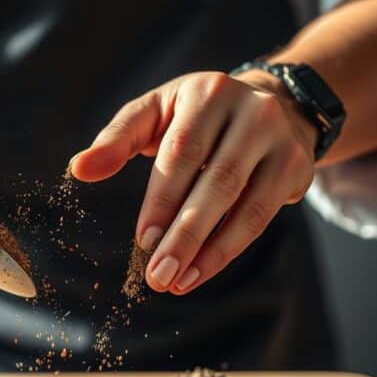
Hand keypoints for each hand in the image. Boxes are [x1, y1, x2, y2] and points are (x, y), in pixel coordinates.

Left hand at [70, 71, 316, 294]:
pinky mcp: (297, 167)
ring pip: (246, 206)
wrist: (276, 104)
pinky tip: (199, 272)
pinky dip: (228, 249)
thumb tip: (80, 169)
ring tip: (177, 283)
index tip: (143, 240)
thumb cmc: (198, 115)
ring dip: (210, 252)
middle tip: (157, 274)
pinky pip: (262, 217)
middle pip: (218, 182)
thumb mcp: (156, 113)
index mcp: (208, 92)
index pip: (183, 151)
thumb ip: (118, 139)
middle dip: (186, 234)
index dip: (162, 199)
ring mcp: (279, 141)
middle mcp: (252, 112)